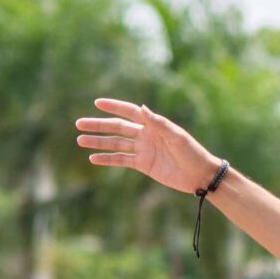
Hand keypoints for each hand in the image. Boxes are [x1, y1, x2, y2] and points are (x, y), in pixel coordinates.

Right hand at [75, 98, 222, 194]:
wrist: (200, 176)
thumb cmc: (192, 153)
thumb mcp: (177, 137)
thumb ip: (158, 123)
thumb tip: (142, 108)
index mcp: (154, 124)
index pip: (130, 112)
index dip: (114, 107)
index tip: (97, 102)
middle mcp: (146, 135)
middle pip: (117, 128)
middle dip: (98, 125)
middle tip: (79, 123)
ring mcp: (143, 150)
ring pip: (115, 144)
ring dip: (98, 142)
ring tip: (80, 140)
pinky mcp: (143, 164)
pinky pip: (121, 160)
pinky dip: (107, 159)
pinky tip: (92, 158)